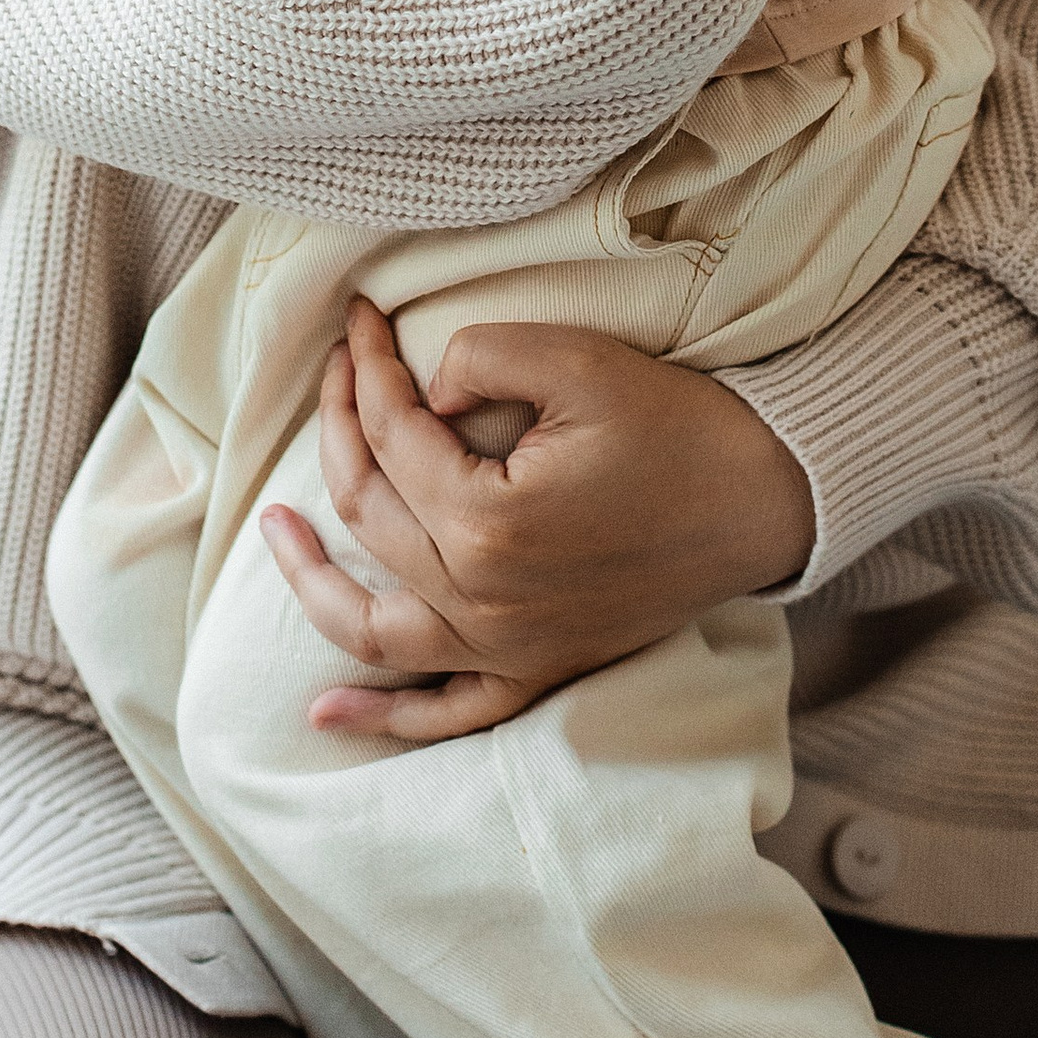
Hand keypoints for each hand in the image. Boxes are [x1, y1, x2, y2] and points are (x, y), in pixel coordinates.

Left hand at [259, 294, 817, 741]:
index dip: (364, 369)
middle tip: (337, 372)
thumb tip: (422, 395)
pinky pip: (445, 713)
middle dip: (340, 427)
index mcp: (487, 522)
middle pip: (371, 510)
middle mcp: (483, 600)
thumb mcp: (575, 361)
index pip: (391, 435)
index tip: (355, 320)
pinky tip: (325, 711)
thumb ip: (476, 359)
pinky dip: (383, 717)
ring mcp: (506, 649)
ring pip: (375, 626)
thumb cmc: (675, 425)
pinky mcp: (538, 671)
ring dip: (312, 581)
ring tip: (274, 531)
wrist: (763, 498)